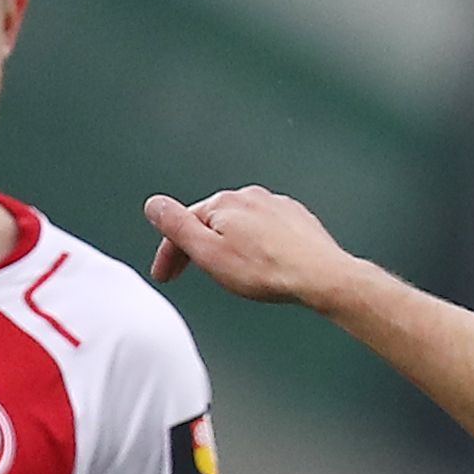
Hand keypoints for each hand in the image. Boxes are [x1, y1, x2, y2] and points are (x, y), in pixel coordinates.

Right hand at [144, 186, 356, 310]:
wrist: (320, 276)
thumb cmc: (266, 271)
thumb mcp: (208, 253)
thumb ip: (177, 227)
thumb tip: (154, 205)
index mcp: (223, 204)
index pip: (184, 223)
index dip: (170, 252)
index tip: (164, 275)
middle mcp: (249, 196)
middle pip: (212, 221)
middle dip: (198, 246)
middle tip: (187, 274)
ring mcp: (275, 205)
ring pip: (240, 224)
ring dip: (229, 244)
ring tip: (229, 271)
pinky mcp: (296, 218)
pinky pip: (266, 229)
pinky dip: (256, 245)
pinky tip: (261, 264)